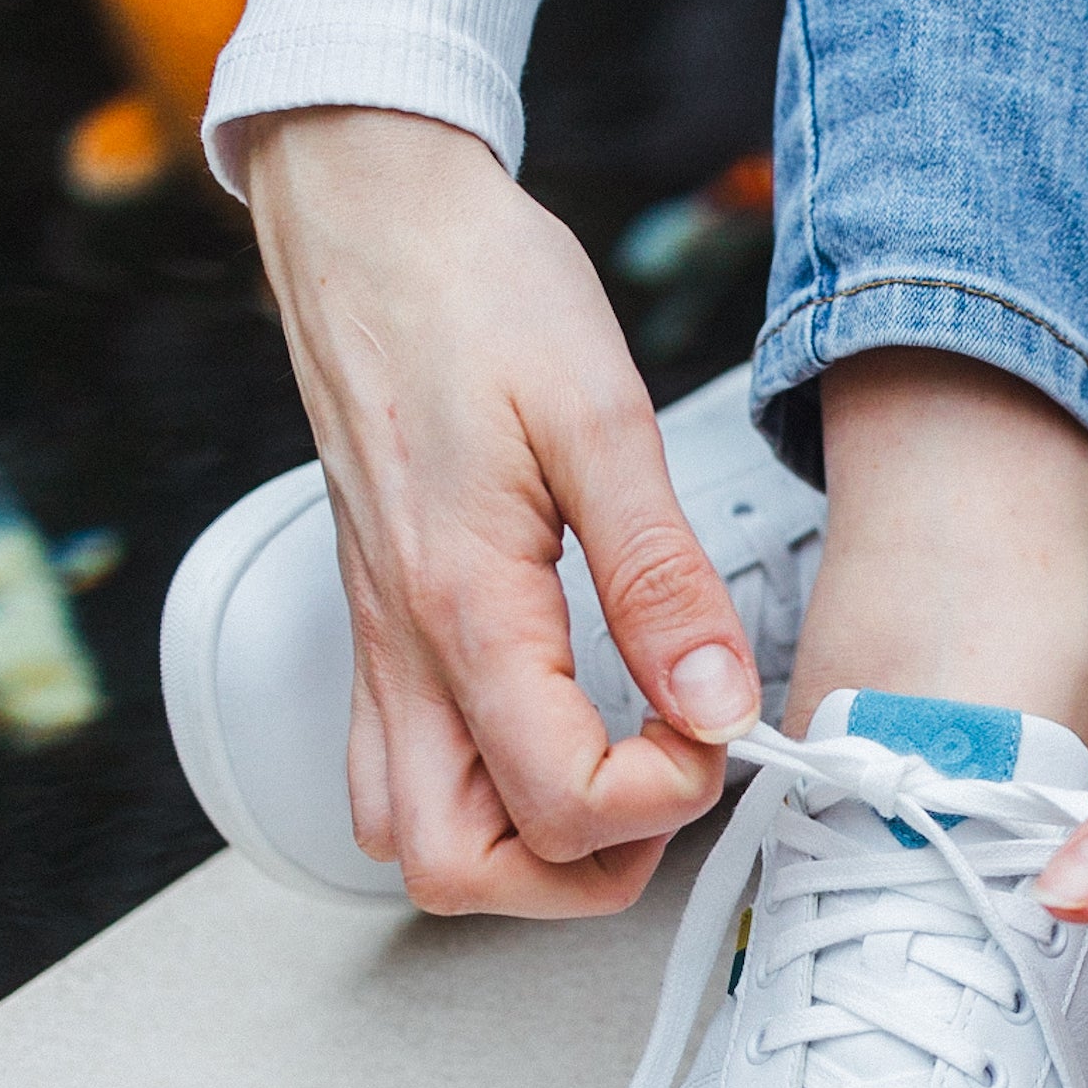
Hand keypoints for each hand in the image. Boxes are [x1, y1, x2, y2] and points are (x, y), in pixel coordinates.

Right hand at [246, 108, 761, 915]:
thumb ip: (661, 579)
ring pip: (418, 841)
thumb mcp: (600, 418)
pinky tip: (557, 733)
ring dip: (528, 848)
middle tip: (668, 779)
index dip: (665, 796)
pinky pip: (402, 775)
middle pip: (462, 870)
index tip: (718, 722)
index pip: (561, 802)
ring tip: (622, 770)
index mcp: (462, 606)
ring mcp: (379, 651)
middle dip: (584, 868)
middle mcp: (403, 650)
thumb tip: (719, 703)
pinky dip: (482, 797)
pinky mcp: (379, 633)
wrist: (369, 217)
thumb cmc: (472, 290)